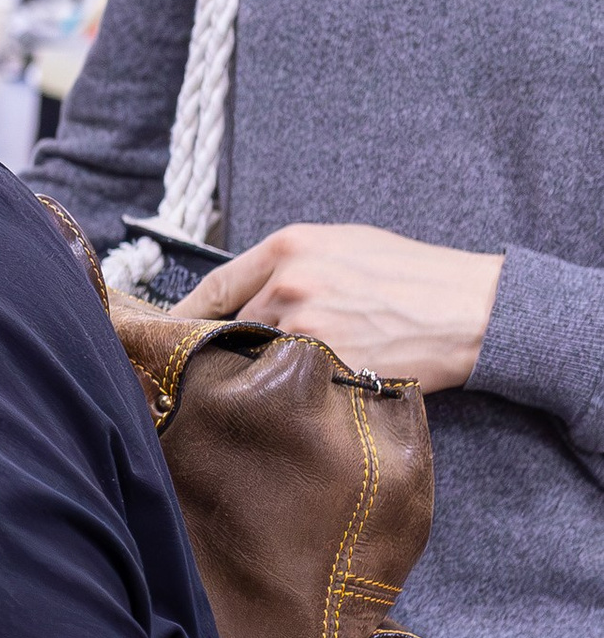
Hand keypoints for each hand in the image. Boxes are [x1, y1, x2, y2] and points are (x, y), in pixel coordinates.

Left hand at [189, 223, 501, 388]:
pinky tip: (306, 392)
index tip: (168, 334)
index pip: (212, 287)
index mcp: (288, 247)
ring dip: (263, 372)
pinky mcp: (326, 365)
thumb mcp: (344, 246)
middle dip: (234, 348)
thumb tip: (247, 291)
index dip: (186, 316)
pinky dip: (290, 390)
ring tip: (287, 378)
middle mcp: (287, 284)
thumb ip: (289, 265)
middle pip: (232, 328)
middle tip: (239, 366)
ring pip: (258, 361)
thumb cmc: (412, 276)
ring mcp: (305, 328)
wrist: (470, 309)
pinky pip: (288, 384)